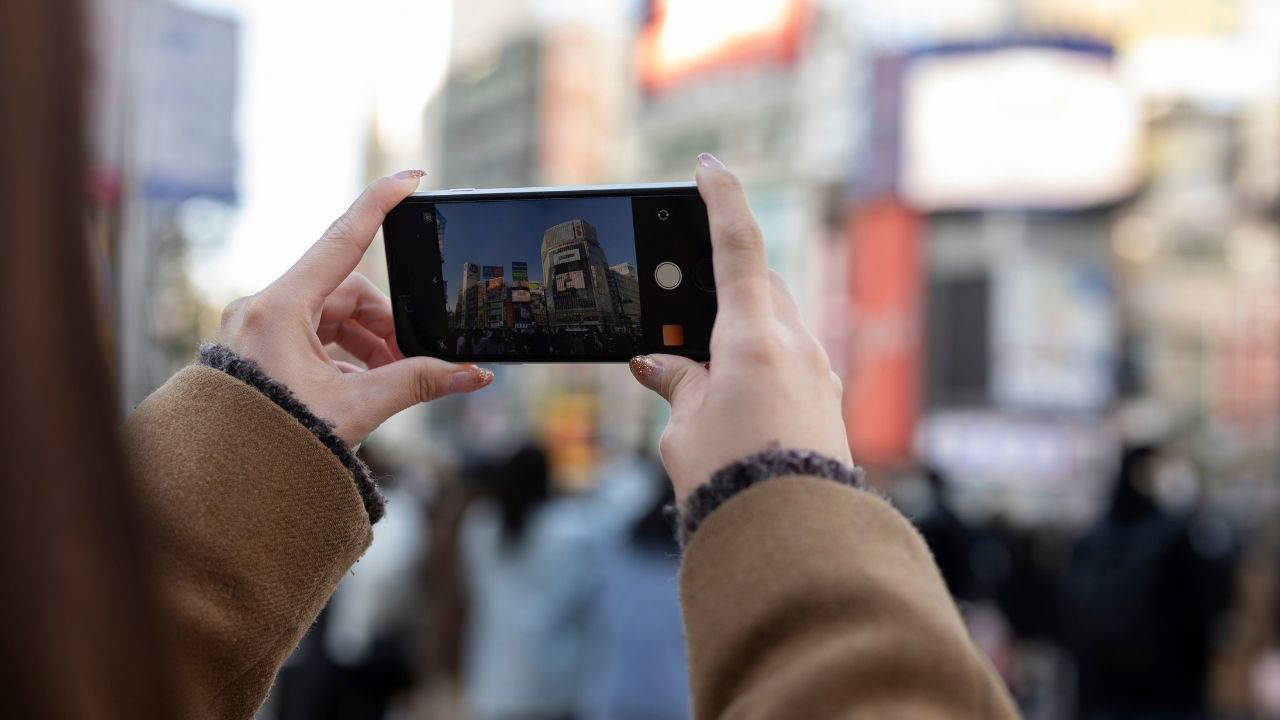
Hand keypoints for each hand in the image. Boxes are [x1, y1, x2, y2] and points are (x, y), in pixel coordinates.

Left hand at [219, 170, 492, 445]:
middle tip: (411, 361)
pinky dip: (344, 356)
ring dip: (367, 345)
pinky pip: (313, 336)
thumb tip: (472, 374)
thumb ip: (419, 383)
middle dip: (384, 325)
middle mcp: (262, 309)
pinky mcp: (259, 348)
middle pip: (345, 292)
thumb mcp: (358, 408)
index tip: (411, 177)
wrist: (226, 487)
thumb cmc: (279, 444)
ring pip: (331, 316)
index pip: (342, 241)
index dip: (380, 204)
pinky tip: (360, 387)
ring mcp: (257, 328)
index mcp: (279, 309)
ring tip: (387, 383)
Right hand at [629, 154, 850, 502]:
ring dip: (740, 328)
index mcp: (754, 335)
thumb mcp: (687, 426)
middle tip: (684, 301)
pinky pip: (790, 358)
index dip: (720, 199)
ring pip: (777, 323)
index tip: (708, 168)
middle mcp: (796, 343)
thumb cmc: (734, 478)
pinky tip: (734, 393)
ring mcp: (818, 372)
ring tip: (700, 363)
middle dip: (723, 284)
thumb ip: (676, 383)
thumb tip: (657, 364)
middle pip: (760, 285)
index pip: (738, 244)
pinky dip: (760, 358)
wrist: (794, 536)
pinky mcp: (827, 401)